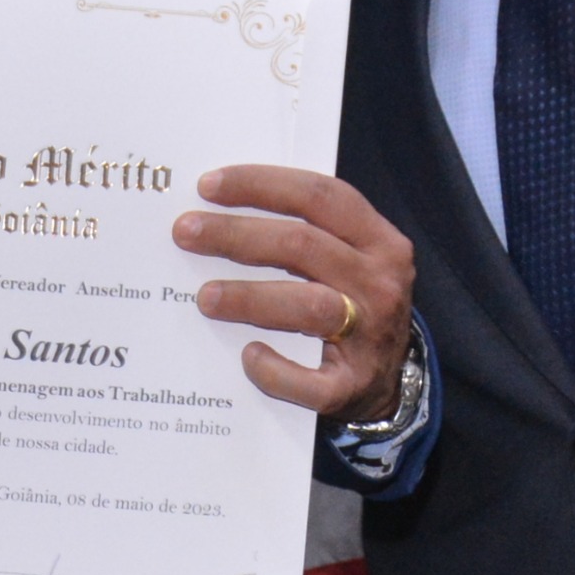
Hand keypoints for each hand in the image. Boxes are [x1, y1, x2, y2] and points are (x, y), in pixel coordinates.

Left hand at [177, 165, 418, 425]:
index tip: (207, 186)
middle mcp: (380, 284)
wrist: (389, 383)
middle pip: (303, 245)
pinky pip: (309, 382)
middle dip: (237, 234)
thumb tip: (217, 212)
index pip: (319, 196)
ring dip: (249, 298)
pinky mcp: (352, 389)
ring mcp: (370, 338)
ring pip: (308, 307)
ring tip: (204, 296)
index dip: (261, 184)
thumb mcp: (347, 260)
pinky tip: (248, 356)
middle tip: (185, 232)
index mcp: (380, 241)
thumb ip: (304, 234)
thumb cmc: (352, 306)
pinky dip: (275, 370)